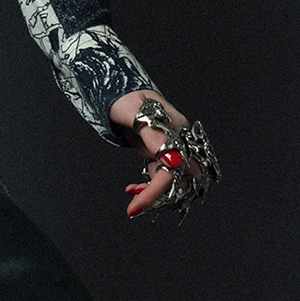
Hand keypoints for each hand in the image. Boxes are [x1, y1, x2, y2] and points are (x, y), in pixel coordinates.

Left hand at [111, 87, 209, 219]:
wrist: (118, 92)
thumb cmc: (124, 97)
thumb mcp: (135, 112)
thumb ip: (153, 135)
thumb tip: (172, 159)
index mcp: (176, 130)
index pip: (173, 168)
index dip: (157, 191)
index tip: (135, 209)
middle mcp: (179, 141)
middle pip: (181, 180)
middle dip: (159, 196)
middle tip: (134, 206)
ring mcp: (172, 147)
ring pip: (173, 182)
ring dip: (154, 193)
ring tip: (132, 193)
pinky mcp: (162, 153)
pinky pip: (163, 177)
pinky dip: (150, 187)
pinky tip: (133, 188)